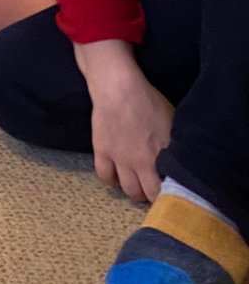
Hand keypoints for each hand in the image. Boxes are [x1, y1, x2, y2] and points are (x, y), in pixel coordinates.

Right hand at [85, 64, 172, 202]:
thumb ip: (175, 145)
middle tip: (154, 189)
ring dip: (134, 191)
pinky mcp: (102, 151)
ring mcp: (120, 159)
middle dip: (153, 196)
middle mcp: (141, 163)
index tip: (173, 190)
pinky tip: (116, 174)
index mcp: (162, 155)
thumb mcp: (172, 121)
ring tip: (137, 184)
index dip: (172, 193)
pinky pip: (105, 176)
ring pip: (128, 190)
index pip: (169, 188)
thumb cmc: (148, 100)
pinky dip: (111, 180)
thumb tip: (180, 159)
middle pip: (148, 194)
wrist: (118, 88)